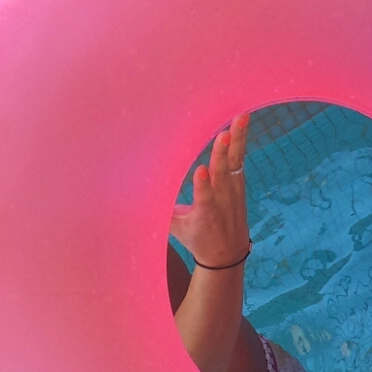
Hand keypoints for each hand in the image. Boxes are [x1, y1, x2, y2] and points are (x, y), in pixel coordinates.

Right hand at [170, 113, 250, 268]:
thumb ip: (161, 212)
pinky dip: (241, 140)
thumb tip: (130, 200)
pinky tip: (241, 120)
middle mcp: (221, 199)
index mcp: (204, 212)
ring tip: (239, 118)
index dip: (202, 185)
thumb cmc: (197, 238)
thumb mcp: (177, 229)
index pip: (203, 197)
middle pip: (222, 173)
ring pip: (235, 160)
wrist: (227, 252)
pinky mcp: (238, 181)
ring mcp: (233, 189)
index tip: (202, 170)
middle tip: (224, 135)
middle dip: (222, 154)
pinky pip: (239, 157)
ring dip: (237, 139)